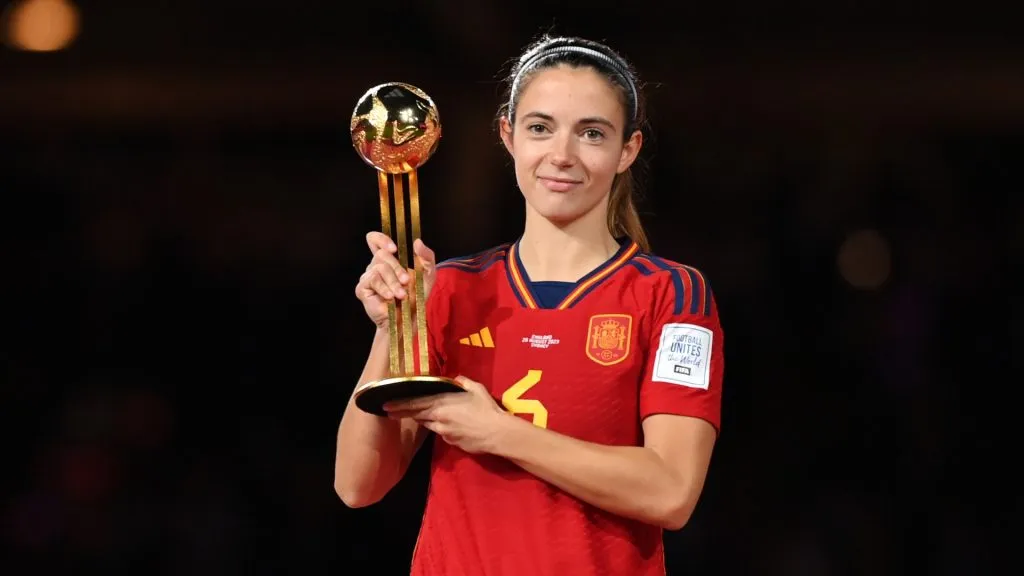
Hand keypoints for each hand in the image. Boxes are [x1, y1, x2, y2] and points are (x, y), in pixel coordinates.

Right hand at [355, 231, 437, 328]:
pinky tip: (390, 298)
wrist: (407, 319)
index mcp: (389, 260)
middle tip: (407, 281)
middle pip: (381, 254)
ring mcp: (367, 276)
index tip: (394, 248)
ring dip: (393, 282)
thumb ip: (427, 256)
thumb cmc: (416, 296)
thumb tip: (417, 242)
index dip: (381, 239)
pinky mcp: (362, 288)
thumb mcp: (428, 274)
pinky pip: (373, 280)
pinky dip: (384, 289)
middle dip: (397, 268)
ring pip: (379, 268)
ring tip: (401, 295)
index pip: (375, 240)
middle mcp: (376, 266)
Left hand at [383, 376, 507, 454]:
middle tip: (389, 411)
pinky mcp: (451, 442)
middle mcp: (438, 419)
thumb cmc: (486, 409)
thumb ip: (462, 382)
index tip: (385, 405)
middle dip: (402, 413)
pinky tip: (451, 424)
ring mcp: (443, 432)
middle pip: (416, 415)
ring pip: (429, 424)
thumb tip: (456, 379)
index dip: (399, 405)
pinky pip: (442, 432)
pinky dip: (441, 427)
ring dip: (425, 419)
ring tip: (423, 414)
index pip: (414, 404)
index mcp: (441, 404)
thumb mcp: (476, 389)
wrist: (497, 434)